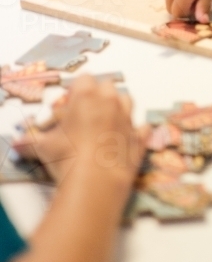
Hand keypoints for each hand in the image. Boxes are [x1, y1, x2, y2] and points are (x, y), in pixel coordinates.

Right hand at [13, 76, 146, 188]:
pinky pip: (142, 128)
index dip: (75, 89)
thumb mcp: (43, 147)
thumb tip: (19, 143)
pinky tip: (128, 138)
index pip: (84, 79)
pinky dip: (137, 131)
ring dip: (119, 106)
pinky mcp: (139, 139)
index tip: (68, 103)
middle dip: (98, 94)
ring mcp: (128, 119)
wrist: (96, 182)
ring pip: (127, 100)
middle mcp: (111, 102)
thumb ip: (31, 141)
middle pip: (108, 86)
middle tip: (85, 111)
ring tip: (105, 121)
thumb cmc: (68, 157)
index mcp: (87, 96)